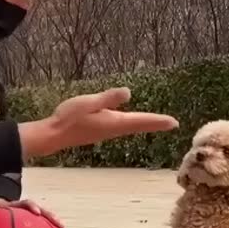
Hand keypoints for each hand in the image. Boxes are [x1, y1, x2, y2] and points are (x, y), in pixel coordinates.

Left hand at [0, 198, 63, 227]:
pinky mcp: (31, 224)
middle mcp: (26, 210)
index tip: (37, 213)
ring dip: (53, 224)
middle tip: (59, 224)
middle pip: (41, 211)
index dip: (32, 207)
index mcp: (17, 206)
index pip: (26, 203)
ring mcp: (29, 216)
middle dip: (50, 216)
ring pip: (44, 219)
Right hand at [18, 87, 178, 156]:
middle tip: (172, 124)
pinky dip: (133, 123)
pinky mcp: (101, 130)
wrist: (54, 134)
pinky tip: (131, 121)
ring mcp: (107, 131)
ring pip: (132, 126)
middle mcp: (114, 128)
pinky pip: (123, 126)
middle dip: (156, 123)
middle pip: (140, 125)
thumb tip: (128, 92)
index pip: (141, 120)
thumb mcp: (89, 102)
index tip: (174, 123)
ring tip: (158, 122)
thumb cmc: (69, 117)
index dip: (158, 121)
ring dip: (146, 124)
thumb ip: (108, 98)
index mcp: (114, 122)